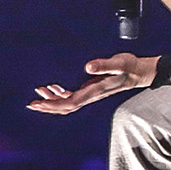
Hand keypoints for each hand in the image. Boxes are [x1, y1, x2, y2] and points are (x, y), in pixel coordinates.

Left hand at [28, 53, 149, 114]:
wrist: (139, 72)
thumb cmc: (129, 66)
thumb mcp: (118, 63)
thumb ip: (104, 65)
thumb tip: (87, 67)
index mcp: (95, 91)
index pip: (70, 102)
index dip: (53, 104)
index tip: (39, 103)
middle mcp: (91, 96)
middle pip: (65, 107)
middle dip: (48, 107)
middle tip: (31, 105)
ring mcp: (90, 94)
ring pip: (67, 103)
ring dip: (52, 101)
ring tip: (38, 94)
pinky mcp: (91, 89)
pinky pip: (72, 96)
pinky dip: (60, 94)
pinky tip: (52, 88)